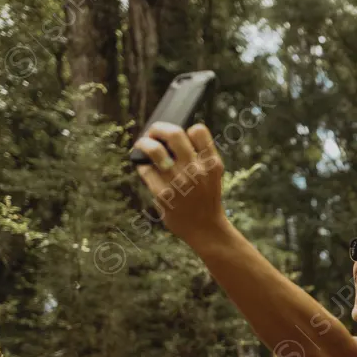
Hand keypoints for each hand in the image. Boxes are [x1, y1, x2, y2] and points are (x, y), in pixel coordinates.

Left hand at [132, 122, 226, 243]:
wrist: (205, 228)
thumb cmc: (206, 199)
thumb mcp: (213, 176)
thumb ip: (200, 158)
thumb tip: (172, 138)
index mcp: (211, 164)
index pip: (199, 131)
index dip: (187, 129)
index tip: (179, 135)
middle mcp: (196, 170)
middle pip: (174, 134)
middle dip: (158, 128)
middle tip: (153, 132)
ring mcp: (179, 182)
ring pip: (154, 150)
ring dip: (144, 144)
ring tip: (143, 145)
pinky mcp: (163, 194)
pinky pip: (146, 170)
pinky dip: (143, 166)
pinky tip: (146, 169)